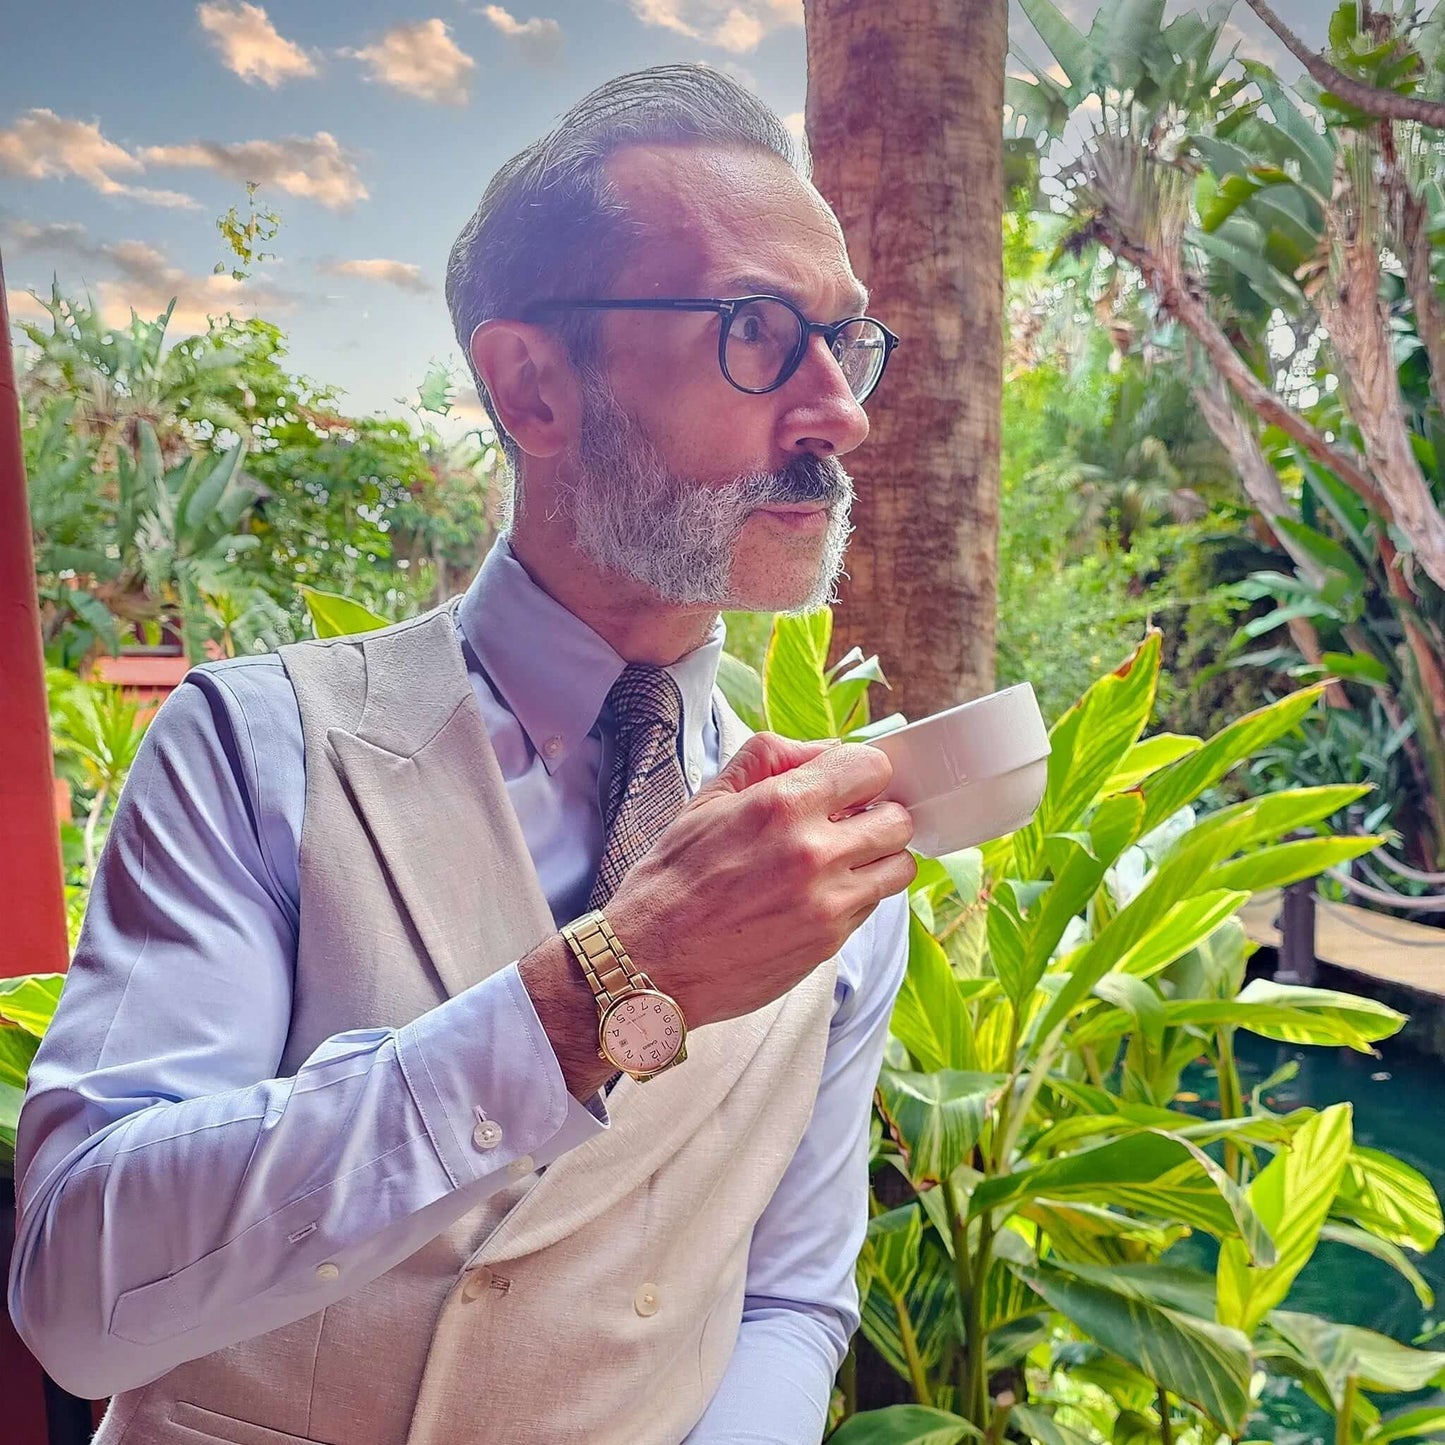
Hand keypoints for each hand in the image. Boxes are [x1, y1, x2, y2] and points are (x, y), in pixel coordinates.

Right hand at [602, 732, 916, 1027]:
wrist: (650, 962)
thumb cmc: (672, 881)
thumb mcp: (707, 800)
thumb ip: (769, 759)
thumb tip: (823, 750)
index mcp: (781, 805)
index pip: (870, 768)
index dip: (863, 773)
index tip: (849, 784)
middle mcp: (813, 852)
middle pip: (898, 819)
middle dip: (877, 814)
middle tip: (849, 823)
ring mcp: (827, 902)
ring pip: (899, 867)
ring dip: (878, 858)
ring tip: (843, 861)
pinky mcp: (830, 941)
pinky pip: (874, 906)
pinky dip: (859, 894)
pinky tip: (820, 894)